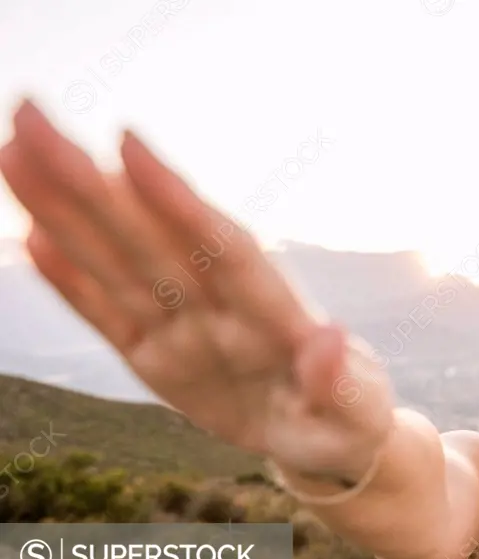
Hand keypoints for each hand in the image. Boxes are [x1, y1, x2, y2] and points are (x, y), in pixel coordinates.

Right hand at [0, 101, 393, 477]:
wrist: (328, 439)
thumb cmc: (351, 419)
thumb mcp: (358, 414)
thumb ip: (339, 383)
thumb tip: (327, 338)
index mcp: (275, 315)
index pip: (221, 246)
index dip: (176, 200)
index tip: (128, 142)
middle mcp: (221, 308)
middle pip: (150, 236)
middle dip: (89, 180)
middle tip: (30, 113)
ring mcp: (185, 330)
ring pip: (117, 263)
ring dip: (65, 212)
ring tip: (15, 152)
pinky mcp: (158, 358)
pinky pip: (108, 315)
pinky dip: (71, 282)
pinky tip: (35, 236)